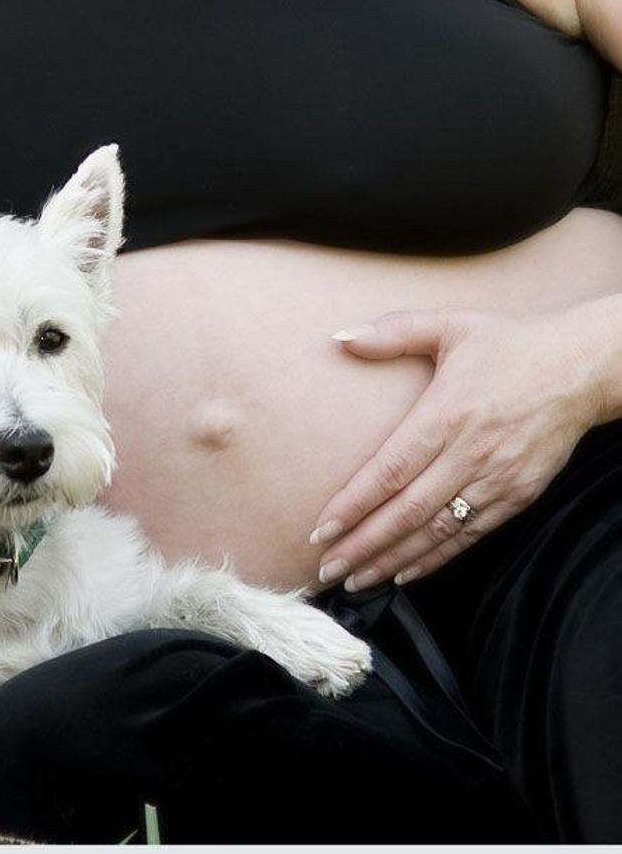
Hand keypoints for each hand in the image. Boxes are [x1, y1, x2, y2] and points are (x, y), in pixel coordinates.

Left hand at [309, 305, 604, 591]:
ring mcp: (497, 480)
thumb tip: (339, 338)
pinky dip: (434, 560)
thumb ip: (393, 331)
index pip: (390, 471)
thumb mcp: (451, 325)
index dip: (352, 505)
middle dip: (361, 545)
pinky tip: (402, 574)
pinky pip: (468, 537)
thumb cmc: (509, 344)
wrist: (584, 368)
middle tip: (325, 569)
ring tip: (354, 580)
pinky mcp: (518, 496)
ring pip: (435, 532)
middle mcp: (471, 453)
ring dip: (391, 560)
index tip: (320, 530)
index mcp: (447, 414)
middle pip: (406, 512)